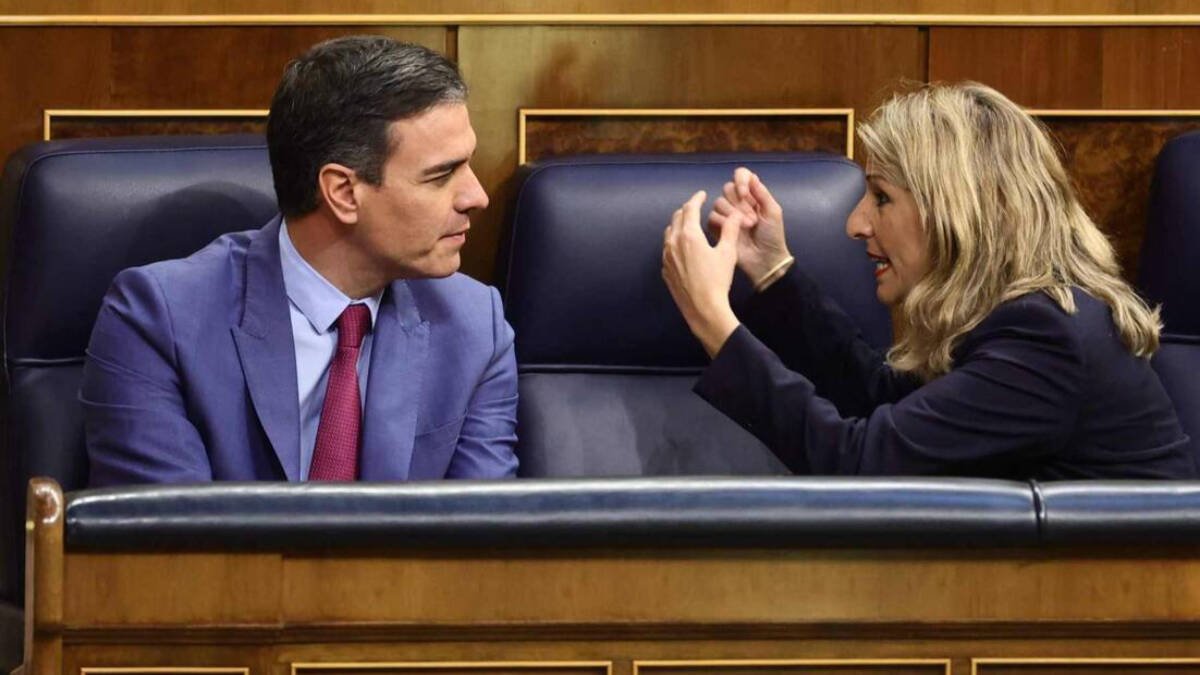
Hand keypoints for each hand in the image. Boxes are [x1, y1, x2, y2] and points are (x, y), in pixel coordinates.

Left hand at [662, 190, 741, 357]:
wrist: (703, 308)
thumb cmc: (718, 280)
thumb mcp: (728, 253)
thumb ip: (730, 230)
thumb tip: (735, 215)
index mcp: (689, 235)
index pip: (690, 209)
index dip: (697, 199)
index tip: (702, 195)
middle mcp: (673, 243)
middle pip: (676, 218)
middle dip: (686, 210)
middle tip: (695, 208)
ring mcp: (666, 257)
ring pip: (669, 233)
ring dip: (678, 225)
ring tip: (688, 225)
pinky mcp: (665, 270)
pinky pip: (667, 250)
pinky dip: (674, 243)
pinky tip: (682, 248)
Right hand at [709, 167, 792, 282]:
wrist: (765, 259)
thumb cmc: (772, 235)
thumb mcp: (773, 211)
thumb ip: (762, 192)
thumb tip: (750, 176)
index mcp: (752, 194)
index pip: (741, 175)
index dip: (740, 181)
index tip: (745, 194)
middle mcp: (737, 201)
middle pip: (727, 188)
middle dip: (739, 203)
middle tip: (752, 219)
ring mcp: (725, 214)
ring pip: (718, 202)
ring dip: (733, 214)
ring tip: (747, 227)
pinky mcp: (716, 227)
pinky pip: (712, 217)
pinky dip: (722, 222)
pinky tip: (732, 232)